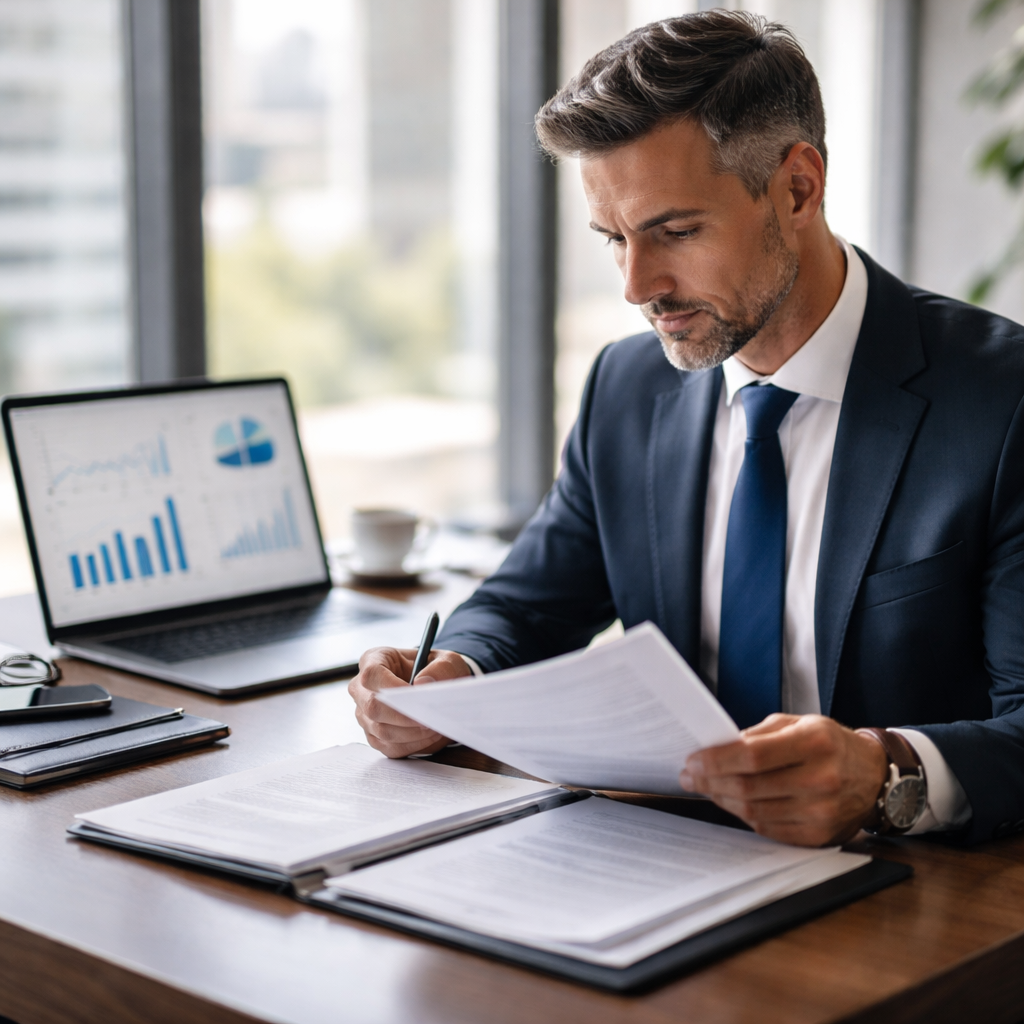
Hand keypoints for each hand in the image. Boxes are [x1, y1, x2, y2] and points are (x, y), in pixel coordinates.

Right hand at [348, 647, 470, 757]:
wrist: (435, 688)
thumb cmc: (438, 670)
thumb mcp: (448, 661)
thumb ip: (440, 668)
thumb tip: (422, 684)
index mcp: (374, 660)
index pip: (371, 674)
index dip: (392, 688)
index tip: (417, 696)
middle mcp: (362, 688)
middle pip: (373, 707)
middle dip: (404, 717)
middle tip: (430, 718)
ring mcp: (365, 714)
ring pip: (381, 731)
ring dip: (412, 733)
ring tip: (435, 726)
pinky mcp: (374, 735)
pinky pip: (389, 747)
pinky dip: (412, 745)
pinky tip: (429, 736)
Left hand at [679, 714, 888, 845]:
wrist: (874, 776)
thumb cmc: (830, 744)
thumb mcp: (798, 724)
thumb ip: (758, 736)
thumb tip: (716, 748)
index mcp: (815, 742)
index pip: (753, 755)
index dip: (717, 760)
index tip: (693, 760)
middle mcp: (821, 778)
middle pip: (749, 786)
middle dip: (710, 781)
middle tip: (690, 776)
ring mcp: (822, 811)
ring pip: (754, 812)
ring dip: (722, 800)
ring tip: (706, 788)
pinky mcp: (819, 835)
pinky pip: (769, 829)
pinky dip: (745, 816)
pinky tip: (732, 803)